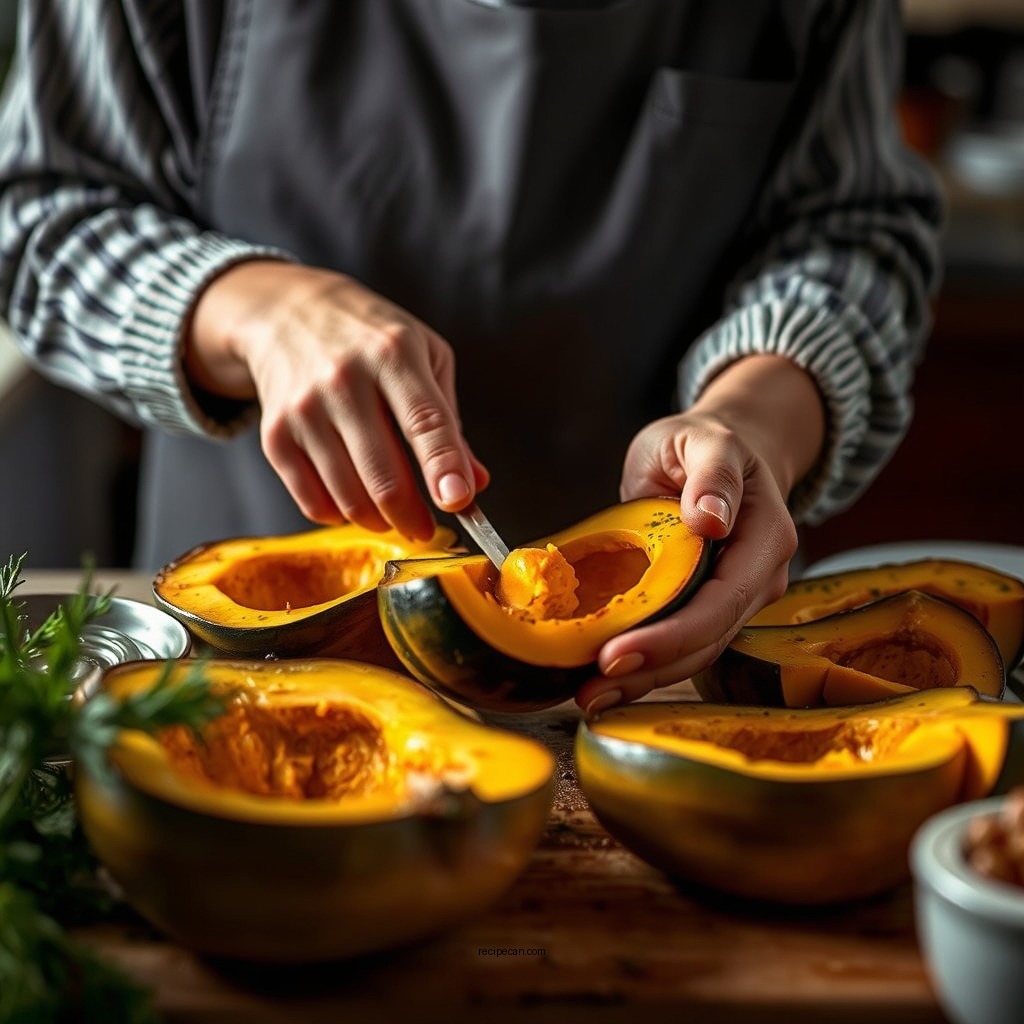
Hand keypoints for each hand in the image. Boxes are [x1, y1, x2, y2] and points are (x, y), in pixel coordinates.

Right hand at [184, 261, 487, 538]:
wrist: (287, 312)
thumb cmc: (371, 338)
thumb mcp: (426, 358)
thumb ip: (449, 423)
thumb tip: (474, 483)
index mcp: (393, 354)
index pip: (425, 421)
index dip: (443, 467)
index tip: (459, 501)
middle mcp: (345, 380)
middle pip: (383, 475)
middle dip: (414, 517)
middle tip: (428, 529)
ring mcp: (304, 409)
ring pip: (348, 498)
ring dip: (380, 521)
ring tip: (393, 515)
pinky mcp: (275, 435)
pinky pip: (312, 501)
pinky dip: (340, 515)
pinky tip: (354, 502)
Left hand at [575, 355, 824, 714]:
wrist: (717, 455)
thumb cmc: (705, 444)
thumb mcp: (706, 440)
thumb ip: (712, 474)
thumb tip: (710, 519)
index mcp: (765, 540)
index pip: (721, 602)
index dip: (670, 635)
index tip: (615, 654)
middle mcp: (759, 580)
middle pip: (706, 640)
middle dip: (649, 670)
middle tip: (590, 691)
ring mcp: (735, 600)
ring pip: (693, 654)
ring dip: (641, 681)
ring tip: (588, 699)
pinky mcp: (706, 608)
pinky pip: (679, 645)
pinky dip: (643, 666)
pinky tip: (601, 683)